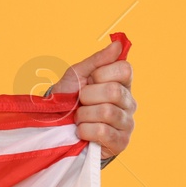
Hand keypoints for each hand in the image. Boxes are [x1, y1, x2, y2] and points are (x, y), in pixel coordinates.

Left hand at [47, 32, 135, 162]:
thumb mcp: (77, 75)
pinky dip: (86, 131)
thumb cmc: (70, 98)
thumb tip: (118, 43)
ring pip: (107, 112)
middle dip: (87, 96)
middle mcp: (129, 103)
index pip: (125, 69)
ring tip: (80, 118)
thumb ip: (97, 60)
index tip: (89, 80)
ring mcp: (127, 124)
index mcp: (122, 83)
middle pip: (114, 91)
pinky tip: (83, 132)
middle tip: (81, 102)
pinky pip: (103, 132)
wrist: (56, 126)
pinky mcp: (121, 143)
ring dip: (84, 115)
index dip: (101, 73)